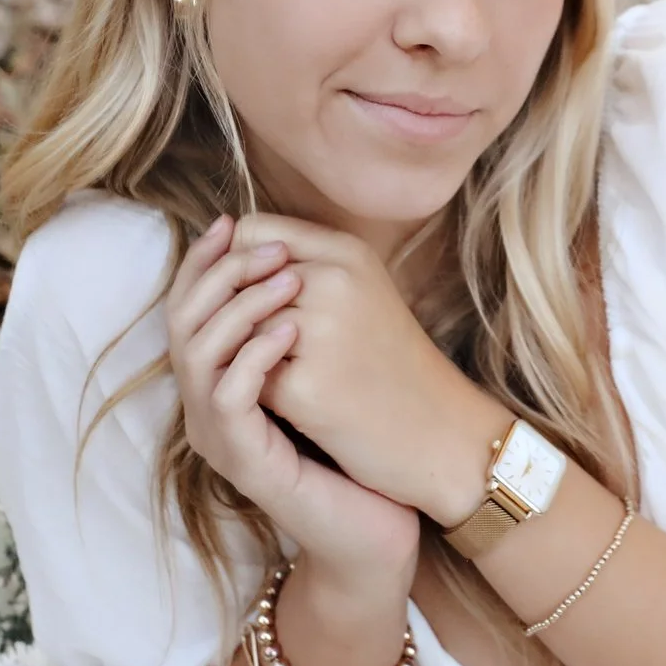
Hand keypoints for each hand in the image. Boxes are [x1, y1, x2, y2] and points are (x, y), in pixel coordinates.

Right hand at [163, 215, 420, 587]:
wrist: (376, 522)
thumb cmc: (351, 444)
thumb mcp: (317, 368)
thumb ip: (290, 319)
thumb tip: (285, 250)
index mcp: (214, 381)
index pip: (186, 308)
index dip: (201, 262)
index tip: (232, 221)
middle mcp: (204, 408)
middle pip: (180, 324)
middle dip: (218, 274)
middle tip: (267, 246)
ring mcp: (219, 438)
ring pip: (197, 356)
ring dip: (240, 307)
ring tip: (287, 278)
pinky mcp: (244, 461)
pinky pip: (228, 397)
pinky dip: (254, 356)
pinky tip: (291, 329)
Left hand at [230, 214, 508, 525]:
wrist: (439, 432)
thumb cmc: (391, 363)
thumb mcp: (361, 293)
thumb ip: (305, 266)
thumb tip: (226, 253)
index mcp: (347, 252)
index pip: (253, 232)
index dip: (238, 264)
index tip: (247, 296)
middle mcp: (334, 282)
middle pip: (236, 280)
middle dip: (236, 312)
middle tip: (254, 343)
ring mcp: (320, 332)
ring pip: (237, 327)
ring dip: (243, 351)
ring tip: (269, 371)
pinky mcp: (306, 386)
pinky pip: (246, 375)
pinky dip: (256, 390)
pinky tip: (283, 403)